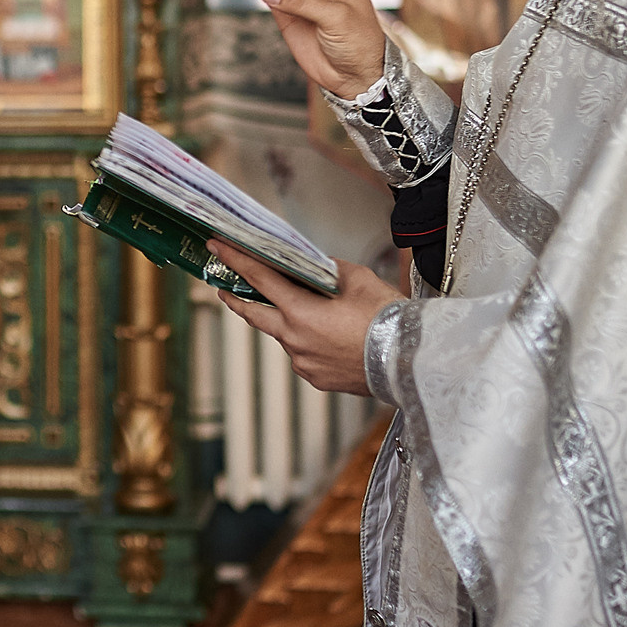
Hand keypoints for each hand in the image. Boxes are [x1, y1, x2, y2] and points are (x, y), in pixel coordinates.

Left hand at [210, 243, 401, 395]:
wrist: (410, 363)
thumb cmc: (388, 321)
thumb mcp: (360, 280)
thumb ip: (331, 270)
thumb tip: (317, 266)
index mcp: (300, 313)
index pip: (259, 279)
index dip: (236, 260)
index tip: (216, 248)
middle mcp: (295, 340)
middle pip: (255, 315)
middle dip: (236, 298)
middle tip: (223, 286)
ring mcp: (304, 363)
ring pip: (284, 336)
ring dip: (284, 320)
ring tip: (299, 308)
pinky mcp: (317, 378)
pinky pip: (303, 354)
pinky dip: (306, 341)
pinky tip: (325, 335)